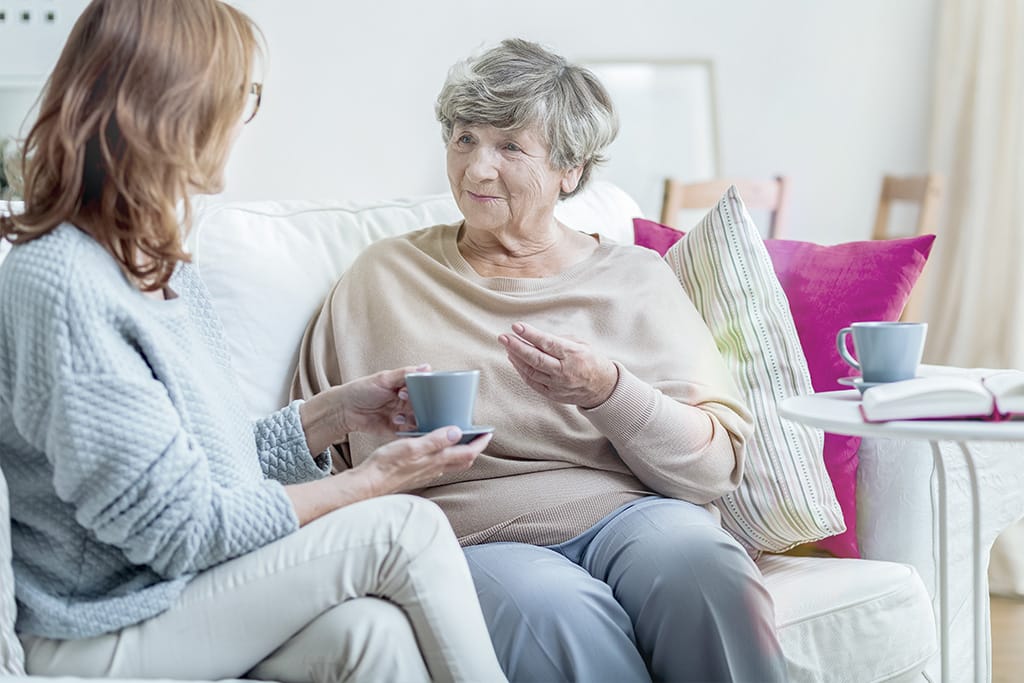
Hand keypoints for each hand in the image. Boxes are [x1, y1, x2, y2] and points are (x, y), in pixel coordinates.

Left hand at [336, 364, 426, 434]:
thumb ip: (406, 374)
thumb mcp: (384, 378)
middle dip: (421, 407)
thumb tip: (426, 367)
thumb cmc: (362, 389)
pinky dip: (408, 430)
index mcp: (408, 387)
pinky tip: (397, 422)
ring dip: (413, 419)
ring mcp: (404, 416)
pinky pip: (410, 432)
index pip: (426, 390)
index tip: (411, 392)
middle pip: (425, 406)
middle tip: (407, 404)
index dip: (425, 392)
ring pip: (420, 420)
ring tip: (398, 415)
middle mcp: (409, 402)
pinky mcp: (398, 430)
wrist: (345, 409)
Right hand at [358, 427, 491, 493]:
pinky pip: (439, 466)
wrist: (369, 484)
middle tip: (478, 435)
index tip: (488, 433)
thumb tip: (456, 432)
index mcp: (436, 460)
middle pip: (463, 460)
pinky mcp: (418, 475)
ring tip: (461, 438)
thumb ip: (434, 440)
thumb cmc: (386, 465)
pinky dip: (445, 456)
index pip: (468, 453)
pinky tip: (436, 449)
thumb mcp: (410, 446)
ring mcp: (427, 474)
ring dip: (460, 452)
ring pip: (452, 464)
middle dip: (474, 448)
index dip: (481, 443)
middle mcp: (435, 469)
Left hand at [499, 321, 617, 408]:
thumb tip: (537, 336)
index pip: (547, 343)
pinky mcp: (552, 394)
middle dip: (516, 347)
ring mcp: (557, 385)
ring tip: (507, 347)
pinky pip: (532, 382)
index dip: (530, 335)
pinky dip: (521, 371)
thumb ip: (560, 340)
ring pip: (531, 371)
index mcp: (573, 355)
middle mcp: (564, 371)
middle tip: (503, 337)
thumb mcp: (581, 344)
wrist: (602, 388)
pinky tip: (515, 361)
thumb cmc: (592, 362)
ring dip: (516, 358)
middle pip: (535, 358)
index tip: (517, 327)